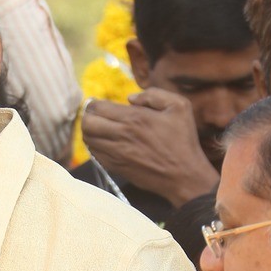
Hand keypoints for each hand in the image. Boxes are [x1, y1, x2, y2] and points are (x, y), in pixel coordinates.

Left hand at [81, 88, 216, 205]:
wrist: (184, 176)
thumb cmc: (183, 140)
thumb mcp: (179, 106)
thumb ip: (154, 95)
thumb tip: (130, 98)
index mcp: (135, 118)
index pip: (98, 107)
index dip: (94, 104)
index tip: (97, 104)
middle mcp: (122, 135)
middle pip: (87, 123)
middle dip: (87, 116)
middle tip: (94, 115)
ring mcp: (117, 153)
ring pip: (88, 139)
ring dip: (89, 132)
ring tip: (99, 129)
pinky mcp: (116, 167)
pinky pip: (95, 154)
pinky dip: (95, 146)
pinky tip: (104, 143)